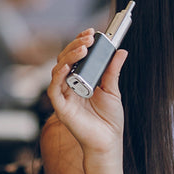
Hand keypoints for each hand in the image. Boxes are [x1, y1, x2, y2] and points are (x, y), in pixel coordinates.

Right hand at [46, 29, 127, 156]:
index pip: (77, 56)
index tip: (92, 32)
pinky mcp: (61, 107)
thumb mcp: (113, 90)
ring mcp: (64, 95)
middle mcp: (70, 85)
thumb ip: (112, 70)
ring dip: (69, 56)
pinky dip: (58, 76)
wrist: (108, 141)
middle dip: (76, 46)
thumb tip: (120, 51)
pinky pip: (54, 89)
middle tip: (89, 38)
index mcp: (81, 80)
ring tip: (83, 48)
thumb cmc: (109, 119)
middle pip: (65, 59)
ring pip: (58, 70)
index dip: (81, 43)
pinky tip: (66, 67)